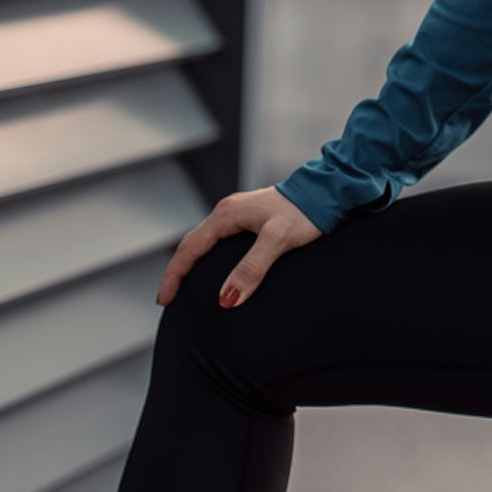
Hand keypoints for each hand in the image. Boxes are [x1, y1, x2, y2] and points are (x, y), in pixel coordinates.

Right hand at [155, 186, 322, 311]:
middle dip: (177, 272)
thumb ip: (252, 269)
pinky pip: (219, 242)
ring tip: (184, 289)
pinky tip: (213, 272)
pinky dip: (208, 259)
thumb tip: (226, 299)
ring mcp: (238, 215)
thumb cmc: (304, 213)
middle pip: (191, 245)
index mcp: (226, 215)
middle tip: (168, 299)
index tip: (164, 300)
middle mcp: (227, 213)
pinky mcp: (250, 220)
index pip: (189, 248)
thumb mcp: (278, 241)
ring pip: (205, 243)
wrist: (326, 191)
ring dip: (191, 265)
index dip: (174, 275)